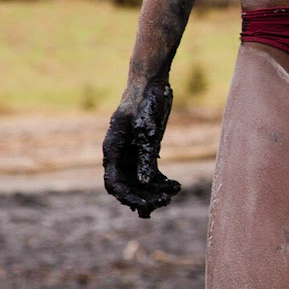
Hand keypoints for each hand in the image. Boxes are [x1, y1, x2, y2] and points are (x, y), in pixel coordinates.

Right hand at [103, 78, 181, 216]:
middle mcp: (120, 154)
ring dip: (154, 192)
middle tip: (163, 202)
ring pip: (140, 182)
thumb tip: (145, 181)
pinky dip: (161, 181)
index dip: (128, 198)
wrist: (151, 82)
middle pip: (128, 186)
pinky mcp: (145, 149)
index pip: (114, 183)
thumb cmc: (145, 101)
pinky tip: (176, 185)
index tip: (144, 207)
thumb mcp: (145, 128)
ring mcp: (132, 152)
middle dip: (144, 197)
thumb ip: (144, 154)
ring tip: (172, 193)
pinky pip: (150, 172)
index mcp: (112, 149)